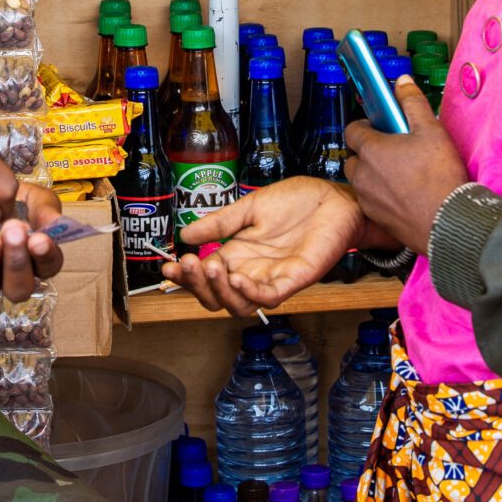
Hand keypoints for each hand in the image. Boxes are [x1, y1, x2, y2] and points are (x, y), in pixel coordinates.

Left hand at [0, 182, 63, 299]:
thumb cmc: (17, 199)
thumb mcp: (37, 200)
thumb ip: (47, 212)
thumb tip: (57, 223)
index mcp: (38, 260)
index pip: (48, 267)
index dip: (45, 256)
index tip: (39, 239)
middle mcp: (12, 275)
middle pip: (18, 288)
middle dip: (16, 263)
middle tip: (12, 234)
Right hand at [163, 179, 362, 314]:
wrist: (334, 197)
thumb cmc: (298, 201)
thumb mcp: (250, 207)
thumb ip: (220, 224)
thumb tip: (185, 234)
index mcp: (238, 255)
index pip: (206, 276)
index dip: (185, 276)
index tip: (168, 267)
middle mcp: (252, 271)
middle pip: (216, 296)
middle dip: (196, 284)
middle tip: (185, 264)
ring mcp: (272, 279)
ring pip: (238, 305)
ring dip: (219, 291)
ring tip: (209, 267)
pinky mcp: (294, 280)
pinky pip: (268, 298)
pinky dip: (249, 293)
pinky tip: (236, 279)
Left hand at [344, 80, 467, 255]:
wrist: (448, 222)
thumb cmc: (440, 178)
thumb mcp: (431, 130)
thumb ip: (412, 103)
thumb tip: (402, 83)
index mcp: (371, 150)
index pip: (352, 130)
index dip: (366, 125)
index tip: (381, 126)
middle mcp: (363, 175)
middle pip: (354, 157)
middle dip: (368, 152)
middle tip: (393, 150)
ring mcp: (368, 199)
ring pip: (361, 181)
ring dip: (373, 175)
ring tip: (400, 173)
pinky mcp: (377, 219)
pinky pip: (371, 202)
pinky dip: (381, 196)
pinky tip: (405, 195)